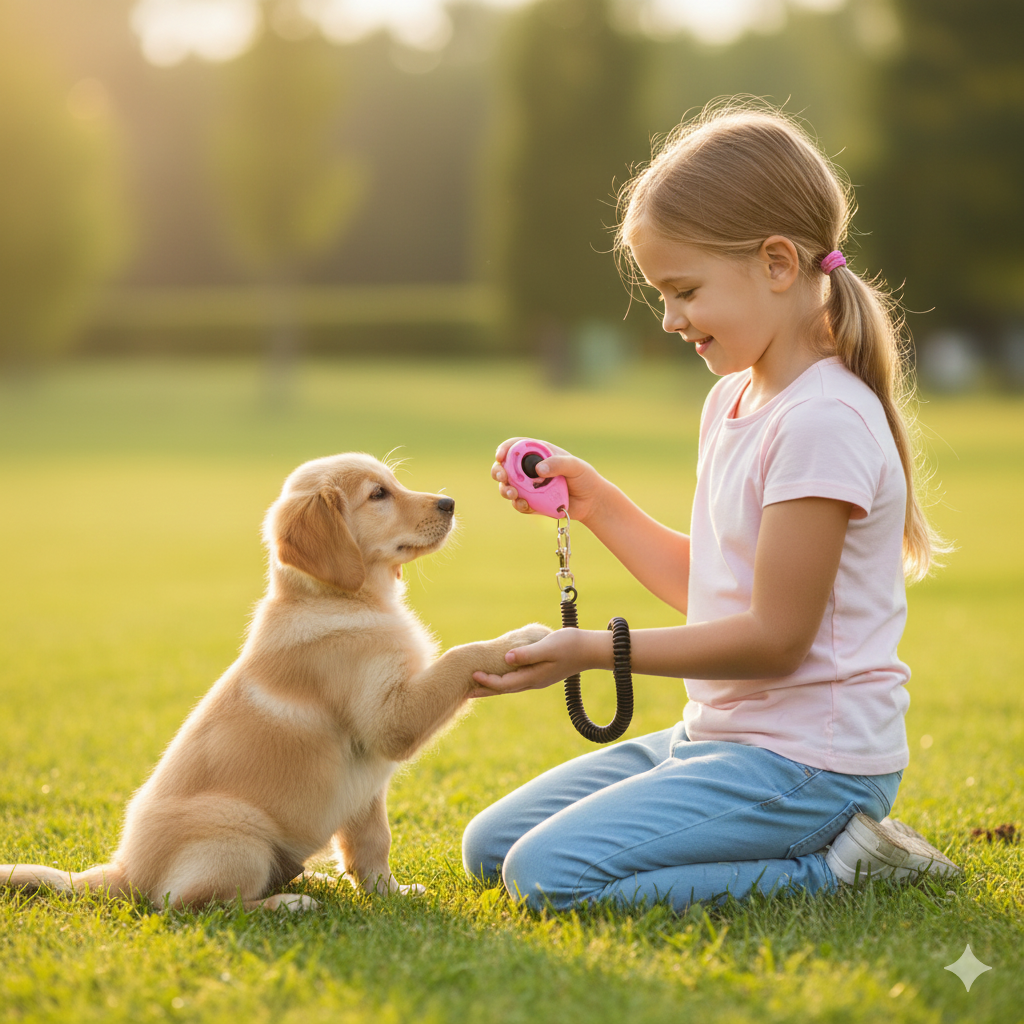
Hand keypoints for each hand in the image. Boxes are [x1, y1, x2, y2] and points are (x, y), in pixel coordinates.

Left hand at [468, 628, 609, 697]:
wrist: (591, 650)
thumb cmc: (570, 645)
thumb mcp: (547, 647)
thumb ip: (527, 653)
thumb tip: (506, 657)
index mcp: (534, 677)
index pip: (504, 683)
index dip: (487, 680)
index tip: (471, 674)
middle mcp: (534, 681)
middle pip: (504, 689)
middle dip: (484, 689)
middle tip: (463, 691)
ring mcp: (538, 678)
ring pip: (510, 685)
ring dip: (493, 686)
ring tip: (476, 686)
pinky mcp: (541, 673)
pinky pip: (517, 680)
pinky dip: (504, 680)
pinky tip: (499, 675)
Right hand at [490, 438, 606, 523]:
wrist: (591, 502)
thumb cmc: (585, 478)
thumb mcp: (575, 466)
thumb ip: (558, 464)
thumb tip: (538, 469)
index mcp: (538, 453)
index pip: (515, 446)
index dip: (504, 449)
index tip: (501, 457)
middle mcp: (529, 469)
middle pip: (505, 467)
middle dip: (498, 471)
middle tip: (502, 477)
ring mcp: (529, 486)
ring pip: (507, 486)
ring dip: (505, 490)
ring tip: (514, 494)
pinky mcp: (532, 502)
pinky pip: (518, 504)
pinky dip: (518, 505)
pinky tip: (526, 505)